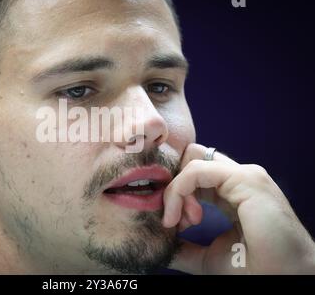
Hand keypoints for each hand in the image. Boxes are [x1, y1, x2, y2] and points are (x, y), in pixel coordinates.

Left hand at [163, 143, 314, 273]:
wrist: (284, 279)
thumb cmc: (252, 269)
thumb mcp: (205, 256)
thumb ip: (183, 245)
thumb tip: (157, 242)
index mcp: (231, 193)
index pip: (192, 175)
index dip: (175, 193)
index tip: (171, 224)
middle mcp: (237, 179)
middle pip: (189, 162)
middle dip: (173, 189)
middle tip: (173, 221)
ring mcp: (243, 175)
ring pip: (190, 163)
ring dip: (175, 193)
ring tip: (178, 223)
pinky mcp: (245, 178)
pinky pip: (195, 170)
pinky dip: (179, 191)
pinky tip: (178, 217)